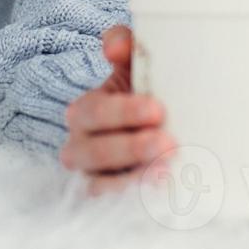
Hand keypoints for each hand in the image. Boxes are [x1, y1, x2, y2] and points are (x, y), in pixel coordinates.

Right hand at [59, 26, 176, 195]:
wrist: (159, 125)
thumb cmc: (143, 91)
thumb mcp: (135, 67)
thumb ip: (127, 46)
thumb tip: (114, 44)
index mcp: (85, 110)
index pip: (92, 112)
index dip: (122, 111)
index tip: (157, 109)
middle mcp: (81, 145)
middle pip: (92, 151)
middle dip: (130, 147)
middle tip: (167, 141)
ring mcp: (93, 176)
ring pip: (98, 184)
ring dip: (133, 178)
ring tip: (166, 169)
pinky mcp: (108, 198)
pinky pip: (112, 205)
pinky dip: (135, 198)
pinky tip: (162, 188)